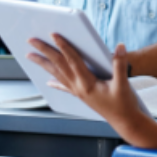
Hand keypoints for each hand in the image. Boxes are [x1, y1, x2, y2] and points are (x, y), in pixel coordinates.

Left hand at [27, 36, 143, 127]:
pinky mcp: (82, 95)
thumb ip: (120, 64)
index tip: (53, 35)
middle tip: (32, 40)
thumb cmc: (123, 104)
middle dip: (44, 52)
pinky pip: (64, 86)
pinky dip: (55, 82)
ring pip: (57, 74)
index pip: (72, 60)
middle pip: (58, 65)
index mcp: (87, 83)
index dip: (63, 46)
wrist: (124, 122)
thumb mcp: (123, 84)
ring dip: (43, 64)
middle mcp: (79, 87)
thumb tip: (119, 46)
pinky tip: (48, 81)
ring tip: (31, 56)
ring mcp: (78, 92)